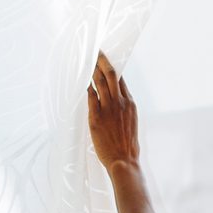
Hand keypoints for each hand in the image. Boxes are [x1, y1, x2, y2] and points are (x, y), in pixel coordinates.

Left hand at [87, 52, 140, 169]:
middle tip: (95, 51)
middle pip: (110, 74)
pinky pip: (90, 97)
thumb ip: (125, 109)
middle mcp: (120, 102)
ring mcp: (108, 108)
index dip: (112, 67)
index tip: (106, 59)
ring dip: (92, 70)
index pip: (120, 79)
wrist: (124, 160)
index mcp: (130, 103)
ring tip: (86, 62)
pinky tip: (81, 81)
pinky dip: (86, 87)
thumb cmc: (128, 146)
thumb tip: (118, 102)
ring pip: (99, 82)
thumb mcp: (131, 122)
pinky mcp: (96, 117)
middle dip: (101, 60)